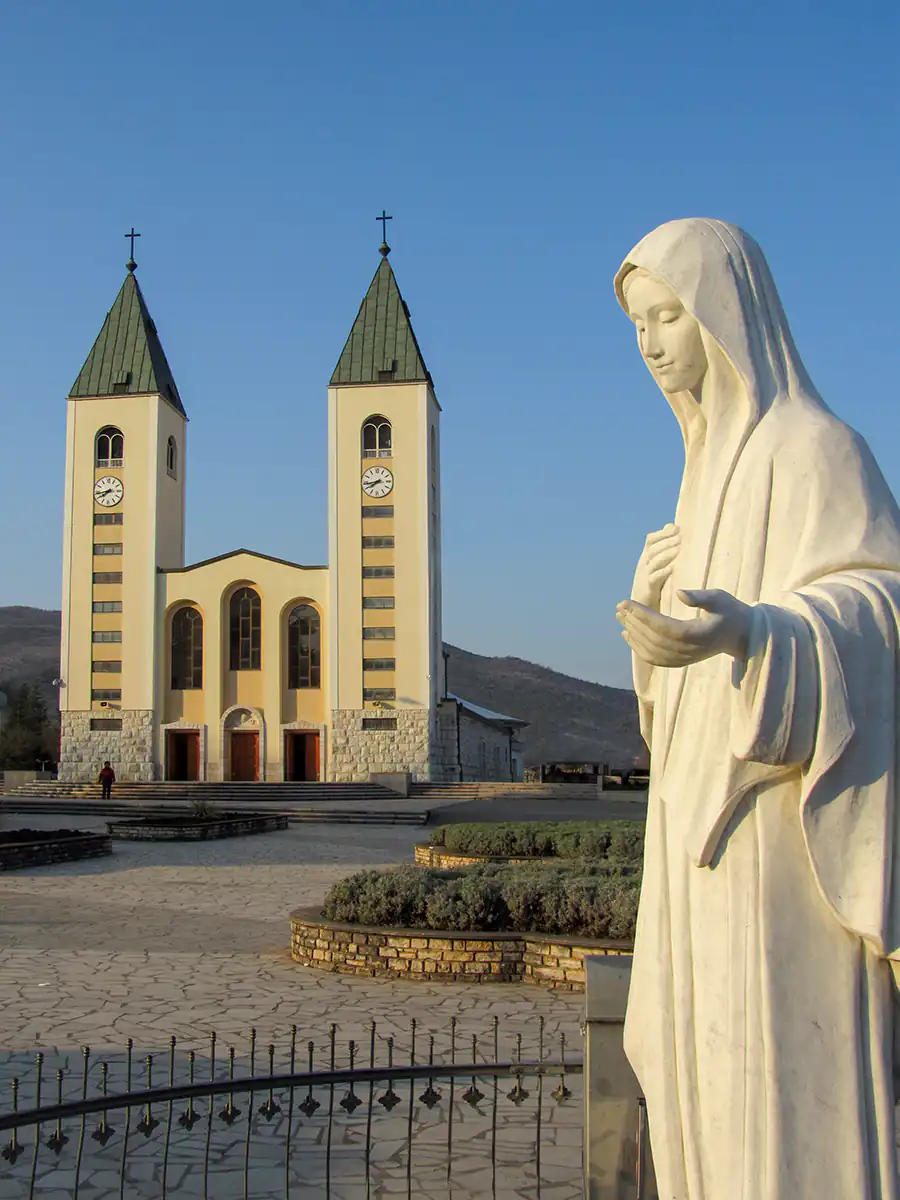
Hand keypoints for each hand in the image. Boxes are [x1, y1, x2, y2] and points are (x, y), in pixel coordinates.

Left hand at [616, 589, 750, 667]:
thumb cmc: (730, 612)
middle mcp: (688, 650)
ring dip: (633, 634)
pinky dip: (639, 649)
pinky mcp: (681, 661)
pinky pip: (655, 659)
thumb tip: (679, 594)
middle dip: (634, 622)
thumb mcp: (720, 599)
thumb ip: (701, 597)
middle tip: (620, 607)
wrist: (741, 635)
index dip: (642, 615)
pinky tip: (628, 635)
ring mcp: (684, 658)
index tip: (626, 603)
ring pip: (652, 651)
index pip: (663, 626)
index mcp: (697, 634)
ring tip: (620, 617)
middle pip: (654, 639)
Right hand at [632, 524, 680, 609]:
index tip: (677, 528)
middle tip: (681, 536)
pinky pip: (653, 578)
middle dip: (667, 541)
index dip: (662, 533)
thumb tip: (673, 527)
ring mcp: (643, 576)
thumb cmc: (653, 584)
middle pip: (653, 548)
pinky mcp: (647, 588)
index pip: (651, 539)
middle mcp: (643, 564)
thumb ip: (664, 549)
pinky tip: (673, 568)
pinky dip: (663, 572)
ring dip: (666, 554)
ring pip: (653, 561)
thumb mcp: (657, 565)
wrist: (641, 606)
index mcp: (646, 557)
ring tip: (679, 549)